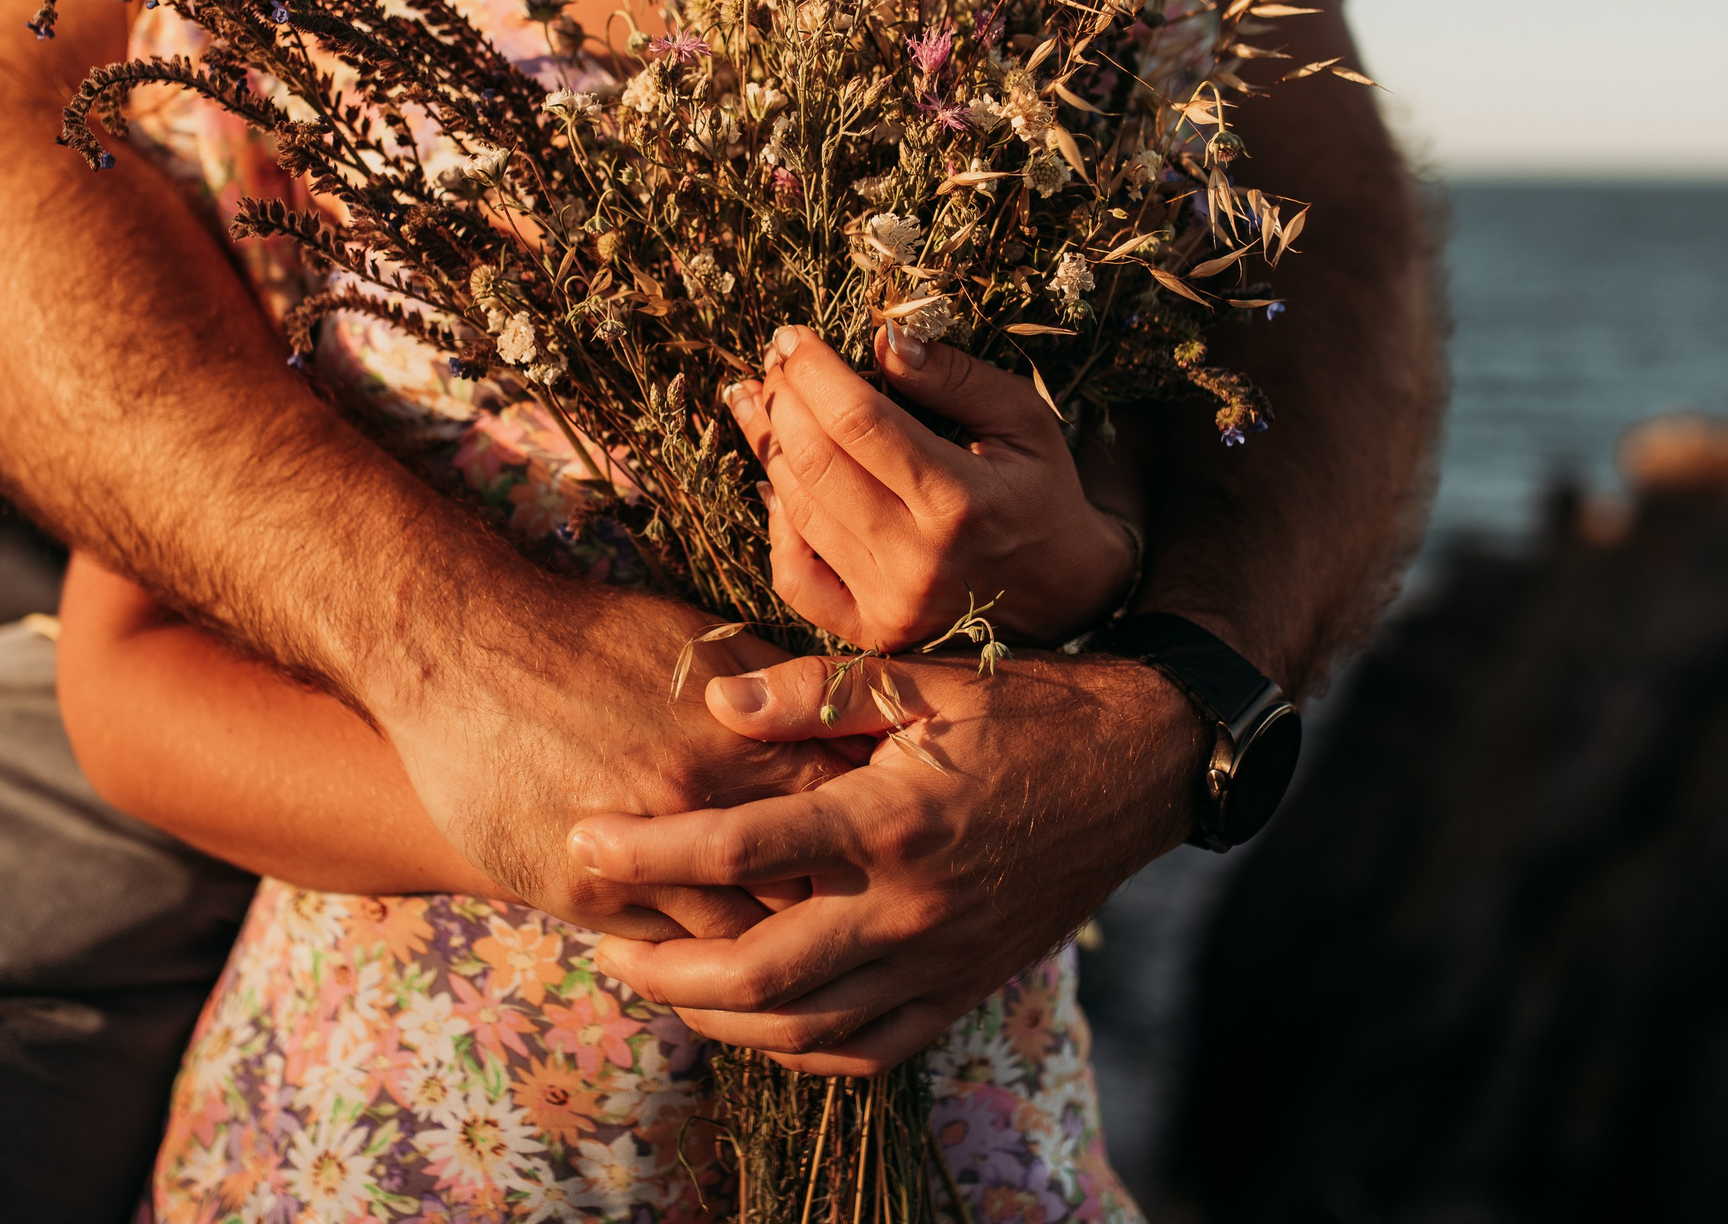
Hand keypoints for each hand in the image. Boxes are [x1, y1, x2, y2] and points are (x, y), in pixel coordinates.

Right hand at [368, 570, 852, 944]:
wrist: (462, 653)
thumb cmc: (589, 637)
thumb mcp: (699, 643)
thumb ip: (774, 693)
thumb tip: (842, 722)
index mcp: (746, 749)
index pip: (845, 825)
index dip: (863, 842)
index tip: (869, 848)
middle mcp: (703, 813)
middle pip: (806, 897)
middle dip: (827, 908)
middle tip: (837, 910)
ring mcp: (642, 863)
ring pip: (736, 943)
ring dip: (760, 947)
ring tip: (776, 943)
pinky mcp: (583, 896)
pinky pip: (665, 953)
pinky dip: (694, 958)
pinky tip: (704, 948)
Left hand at [568, 647, 1207, 1072]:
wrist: (1142, 766)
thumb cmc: (1027, 707)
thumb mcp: (924, 677)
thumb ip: (812, 691)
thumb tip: (710, 703)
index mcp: (894, 818)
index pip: (743, 848)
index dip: (650, 848)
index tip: (585, 839)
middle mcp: (914, 905)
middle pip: (760, 971)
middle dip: (665, 968)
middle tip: (604, 943)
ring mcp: (942, 959)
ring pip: (807, 1026)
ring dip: (718, 1017)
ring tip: (659, 982)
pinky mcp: (965, 986)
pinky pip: (869, 1048)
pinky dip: (800, 1050)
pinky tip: (755, 1025)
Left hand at [723, 325, 1137, 650]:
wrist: (1069, 593)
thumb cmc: (1042, 491)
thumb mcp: (1022, 419)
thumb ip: (955, 378)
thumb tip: (884, 340)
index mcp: (959, 502)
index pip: (859, 423)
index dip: (814, 372)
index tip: (793, 338)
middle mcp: (918, 559)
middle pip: (816, 463)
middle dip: (783, 401)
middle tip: (774, 363)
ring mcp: (890, 603)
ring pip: (798, 512)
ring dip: (769, 448)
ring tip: (758, 402)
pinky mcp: (873, 631)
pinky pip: (796, 579)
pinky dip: (777, 528)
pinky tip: (776, 483)